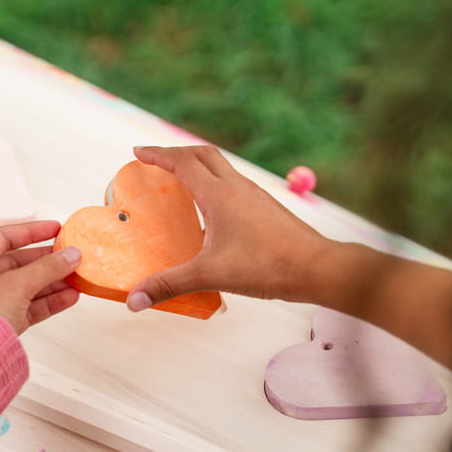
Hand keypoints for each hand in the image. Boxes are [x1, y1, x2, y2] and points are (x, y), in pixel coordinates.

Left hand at [0, 221, 80, 333]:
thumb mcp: (16, 284)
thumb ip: (47, 268)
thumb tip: (71, 254)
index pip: (2, 238)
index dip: (30, 231)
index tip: (55, 229)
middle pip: (18, 263)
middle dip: (46, 260)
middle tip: (70, 254)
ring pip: (28, 286)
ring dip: (53, 281)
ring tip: (77, 276)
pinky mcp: (5, 325)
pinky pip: (31, 307)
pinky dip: (50, 302)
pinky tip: (70, 296)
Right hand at [126, 145, 332, 310]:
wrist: (317, 267)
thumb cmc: (268, 266)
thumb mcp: (210, 275)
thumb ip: (169, 285)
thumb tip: (134, 299)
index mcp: (220, 195)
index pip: (183, 162)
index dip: (157, 154)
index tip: (138, 152)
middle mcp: (238, 188)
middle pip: (203, 154)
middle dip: (176, 153)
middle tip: (156, 162)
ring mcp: (255, 196)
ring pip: (222, 168)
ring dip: (199, 167)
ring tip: (181, 184)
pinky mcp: (266, 208)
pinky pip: (235, 186)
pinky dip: (216, 186)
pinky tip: (213, 213)